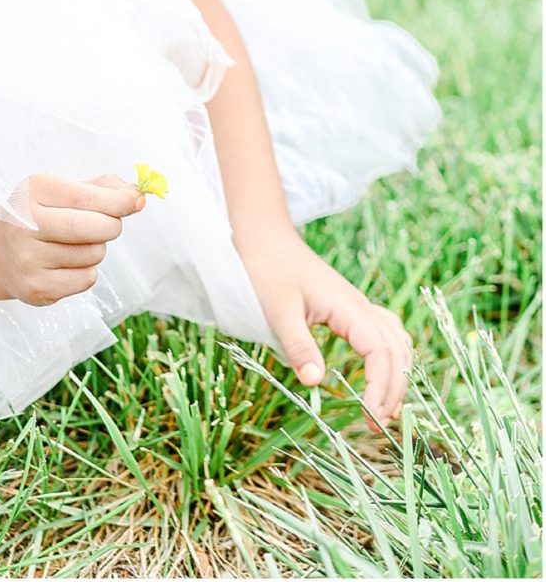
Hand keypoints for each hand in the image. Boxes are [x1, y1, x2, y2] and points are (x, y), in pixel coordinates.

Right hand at [0, 172, 146, 306]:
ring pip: (94, 254)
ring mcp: (28, 260)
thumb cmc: (36, 215)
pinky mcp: (36, 289)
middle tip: (106, 224)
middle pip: (95, 228)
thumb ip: (99, 189)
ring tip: (74, 244)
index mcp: (32, 192)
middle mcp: (25, 224)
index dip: (118, 201)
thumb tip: (137, 197)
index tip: (135, 201)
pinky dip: (86, 271)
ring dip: (95, 248)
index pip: (86, 197)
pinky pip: (86, 279)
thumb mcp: (59, 191)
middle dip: (111, 225)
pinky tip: (66, 263)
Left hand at [236, 229, 414, 432]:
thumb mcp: (279, 311)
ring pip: (396, 341)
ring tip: (385, 407)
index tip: (372, 417)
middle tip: (378, 424)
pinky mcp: (349, 307)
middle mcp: (360, 306)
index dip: (382, 387)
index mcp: (349, 307)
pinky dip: (391, 356)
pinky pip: (384, 332)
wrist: (265, 237)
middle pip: (396, 351)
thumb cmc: (269, 269)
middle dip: (394, 389)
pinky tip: (381, 373)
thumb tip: (315, 382)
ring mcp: (357, 305)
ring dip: (397, 374)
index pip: (381, 353)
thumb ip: (298, 345)